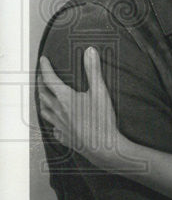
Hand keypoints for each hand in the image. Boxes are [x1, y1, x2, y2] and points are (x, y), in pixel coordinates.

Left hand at [37, 47, 124, 168]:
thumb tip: (89, 52)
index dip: (45, 68)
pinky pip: (53, 127)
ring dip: (42, 100)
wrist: (103, 148)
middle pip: (43, 94)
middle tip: (42, 76)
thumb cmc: (101, 120)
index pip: (50, 79)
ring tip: (44, 96)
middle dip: (41, 83)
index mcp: (65, 98)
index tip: (43, 59)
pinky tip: (56, 121)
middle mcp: (58, 111)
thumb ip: (93, 71)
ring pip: (44, 110)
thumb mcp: (100, 92)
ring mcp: (59, 125)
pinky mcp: (63, 137)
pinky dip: (52, 120)